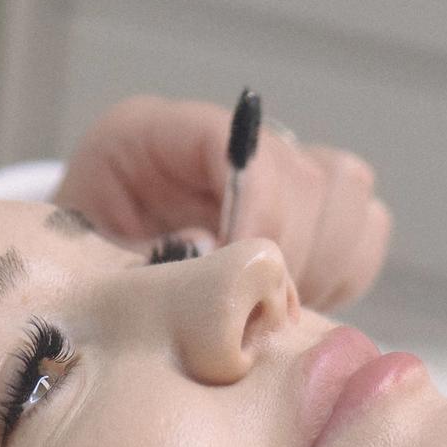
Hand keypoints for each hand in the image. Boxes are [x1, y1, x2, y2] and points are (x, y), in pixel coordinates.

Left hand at [54, 94, 390, 309]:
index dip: (256, 210)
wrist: (89, 295)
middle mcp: (224, 140)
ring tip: (277, 309)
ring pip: (349, 190)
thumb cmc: (82, 282)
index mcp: (153, 135)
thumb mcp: (89, 269)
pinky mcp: (310, 209)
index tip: (249, 279)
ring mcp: (275, 167)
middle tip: (264, 311)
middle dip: (294, 251)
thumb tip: (211, 257)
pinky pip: (364, 227)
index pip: (235, 141)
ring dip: (325, 261)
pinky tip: (297, 301)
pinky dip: (343, 271)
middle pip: (307, 171)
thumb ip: (144, 263)